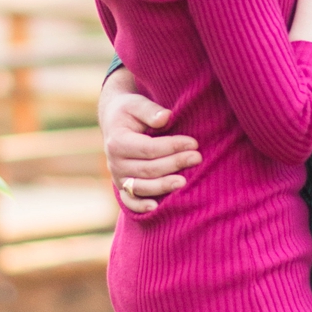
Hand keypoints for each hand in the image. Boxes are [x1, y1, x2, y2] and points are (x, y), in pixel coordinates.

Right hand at [99, 75, 200, 216]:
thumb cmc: (130, 111)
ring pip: (141, 187)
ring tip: (184, 182)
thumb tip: (166, 117)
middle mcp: (114, 162)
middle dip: (174, 164)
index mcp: (117, 141)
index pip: (149, 148)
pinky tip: (156, 207)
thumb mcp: (136, 104)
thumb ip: (150, 110)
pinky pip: (129, 201)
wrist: (114, 122)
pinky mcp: (122, 187)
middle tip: (197, 158)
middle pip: (148, 169)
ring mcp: (118, 177)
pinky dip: (140, 207)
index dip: (172, 146)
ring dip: (163, 186)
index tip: (193, 143)